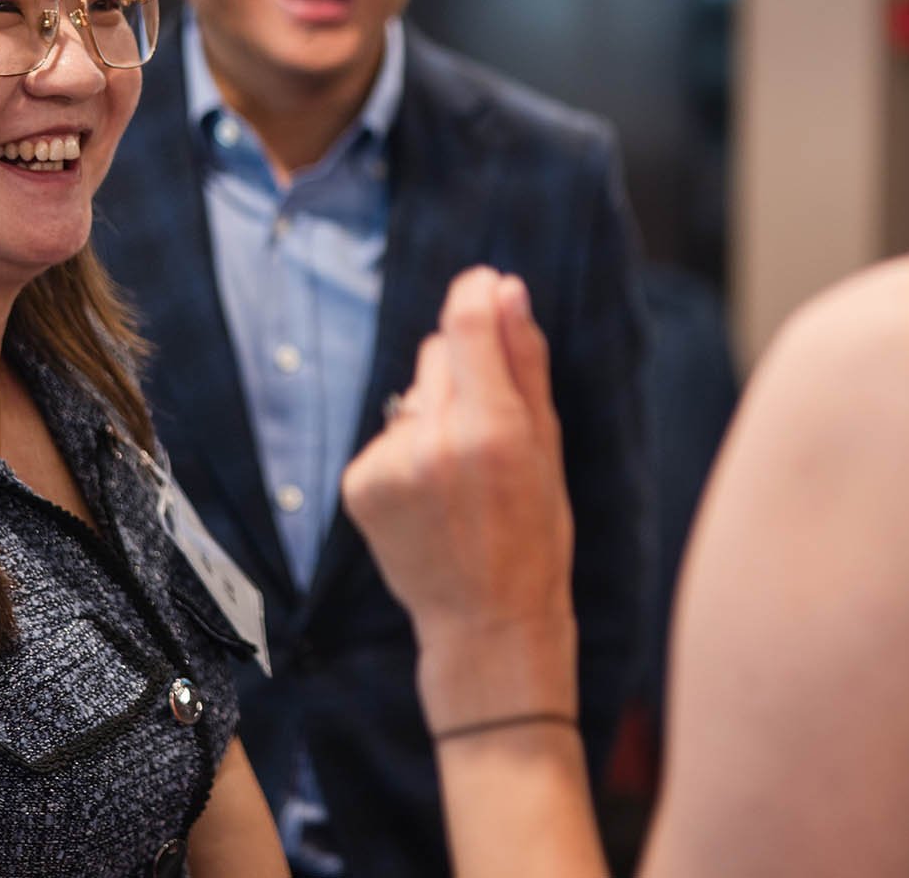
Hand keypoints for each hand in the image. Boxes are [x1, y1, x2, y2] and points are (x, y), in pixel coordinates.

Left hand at [343, 267, 578, 729]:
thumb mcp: (549, 446)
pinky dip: (407, 451)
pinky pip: (387, 433)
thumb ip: (526, 362)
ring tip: (459, 474)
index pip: (467, 322)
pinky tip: (430, 494)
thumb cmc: (534, 535)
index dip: (475, 293)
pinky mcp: (359, 483)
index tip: (485, 284)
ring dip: (434, 414)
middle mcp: (435, 442)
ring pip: (412, 393)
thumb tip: (509, 290)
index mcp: (494, 430)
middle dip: (463, 370)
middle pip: (438, 351)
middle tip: (489, 429)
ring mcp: (390, 464)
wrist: (486, 623)